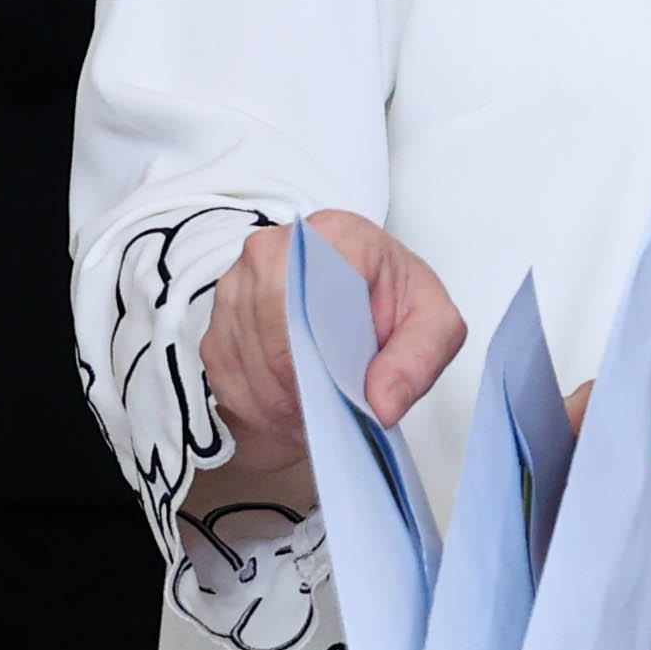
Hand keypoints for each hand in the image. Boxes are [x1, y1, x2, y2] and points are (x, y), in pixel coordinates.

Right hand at [198, 212, 465, 503]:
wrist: (354, 301)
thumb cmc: (391, 304)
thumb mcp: (435, 325)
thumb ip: (419, 360)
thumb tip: (381, 405)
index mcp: (335, 236)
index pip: (311, 292)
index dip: (324, 351)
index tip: (342, 391)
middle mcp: (275, 250)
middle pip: (273, 330)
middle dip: (303, 383)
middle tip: (330, 413)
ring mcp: (236, 285)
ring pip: (248, 360)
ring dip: (280, 400)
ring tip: (316, 411)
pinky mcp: (216, 323)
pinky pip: (227, 376)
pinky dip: (257, 404)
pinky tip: (288, 406)